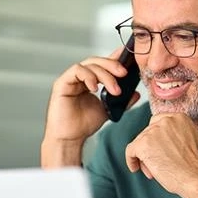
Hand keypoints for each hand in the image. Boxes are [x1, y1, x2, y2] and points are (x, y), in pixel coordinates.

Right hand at [42, 48, 140, 166]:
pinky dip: (88, 76)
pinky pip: (76, 71)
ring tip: (114, 90)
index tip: (129, 59)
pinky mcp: (62, 83)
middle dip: (112, 65)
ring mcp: (71, 79)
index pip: (103, 64)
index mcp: (90, 80)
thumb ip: (122, 101)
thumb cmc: (84, 124)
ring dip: (104, 74)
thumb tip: (136, 93)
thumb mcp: (108, 110)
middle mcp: (80, 77)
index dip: (115, 58)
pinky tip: (95, 88)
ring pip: (89, 65)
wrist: (71, 138)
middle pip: (97, 61)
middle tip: (124, 73)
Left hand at [125, 113, 197, 197]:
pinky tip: (136, 167)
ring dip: (145, 157)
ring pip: (140, 143)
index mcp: (179, 118)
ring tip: (154, 170)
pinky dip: (131, 160)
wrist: (196, 177)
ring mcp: (153, 132)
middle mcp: (165, 121)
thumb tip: (176, 136)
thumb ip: (183, 132)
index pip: (158, 122)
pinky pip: (131, 151)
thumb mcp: (197, 138)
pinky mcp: (143, 144)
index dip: (156, 137)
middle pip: (148, 133)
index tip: (157, 146)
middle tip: (157, 161)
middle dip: (151, 148)